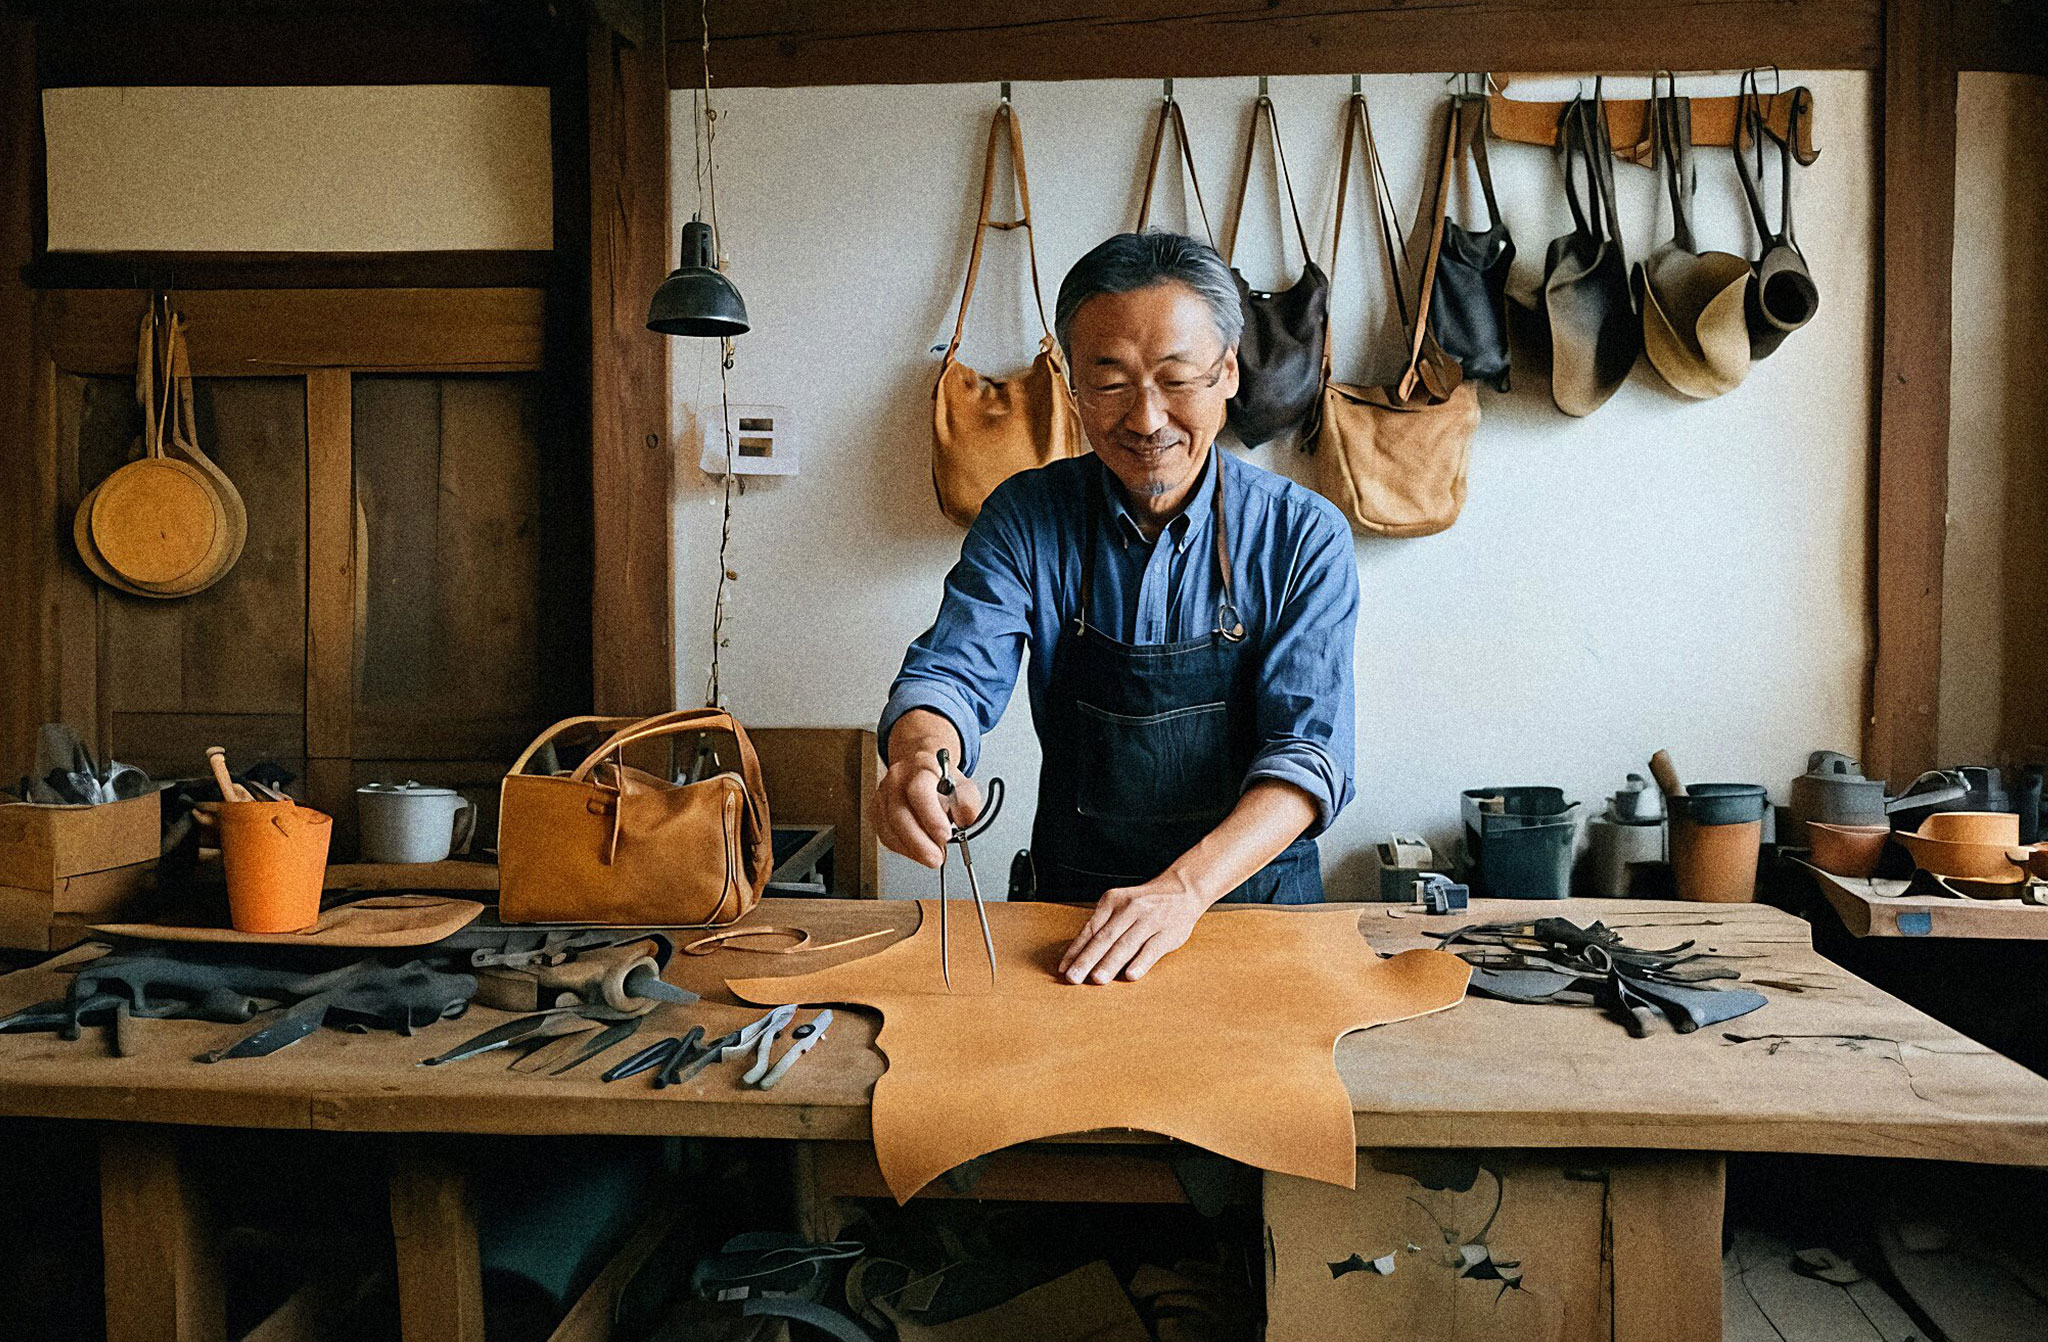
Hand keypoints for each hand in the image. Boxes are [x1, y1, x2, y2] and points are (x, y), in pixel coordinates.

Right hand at [873, 749, 982, 868]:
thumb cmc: (941, 781)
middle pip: (898, 815)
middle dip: (920, 844)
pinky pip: (886, 837)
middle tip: (937, 857)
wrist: (920, 771)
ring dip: (912, 849)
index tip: (945, 836)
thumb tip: (966, 819)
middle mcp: (896, 779)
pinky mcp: (875, 812)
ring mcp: (882, 796)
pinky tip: (917, 850)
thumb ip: (968, 802)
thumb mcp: (963, 786)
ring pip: (890, 830)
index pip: (919, 791)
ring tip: (932, 854)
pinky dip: (904, 849)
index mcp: (920, 767)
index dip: (931, 817)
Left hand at [1056, 875, 1208, 984]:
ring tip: (1097, 979)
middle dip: (1087, 960)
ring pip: (1126, 944)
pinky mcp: (1168, 933)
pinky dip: (1140, 963)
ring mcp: (1150, 920)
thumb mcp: (1120, 904)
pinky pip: (1152, 949)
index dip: (1076, 950)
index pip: (1090, 929)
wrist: (1183, 889)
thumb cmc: (1145, 903)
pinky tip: (1130, 975)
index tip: (1064, 968)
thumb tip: (1080, 955)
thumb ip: (1103, 925)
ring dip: (1110, 963)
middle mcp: (1130, 909)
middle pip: (1104, 938)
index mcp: (1113, 901)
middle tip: (1074, 978)